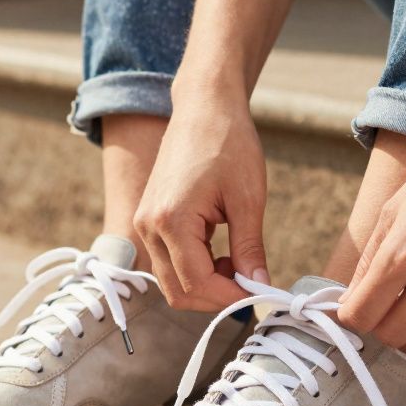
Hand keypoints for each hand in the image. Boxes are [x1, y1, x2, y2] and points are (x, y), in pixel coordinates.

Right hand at [134, 91, 269, 310]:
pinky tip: (221, 253)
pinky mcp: (148, 220)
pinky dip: (194, 269)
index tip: (261, 295)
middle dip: (216, 298)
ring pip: (171, 281)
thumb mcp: (248, 199)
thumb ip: (250, 249)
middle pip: (178, 292)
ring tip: (236, 262)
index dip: (231, 298)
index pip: (197, 284)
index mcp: (171, 221)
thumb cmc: (229, 143)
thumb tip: (259, 287)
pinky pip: (168, 262)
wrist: (204, 107)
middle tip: (251, 283)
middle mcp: (148, 227)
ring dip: (205, 285)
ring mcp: (144, 224)